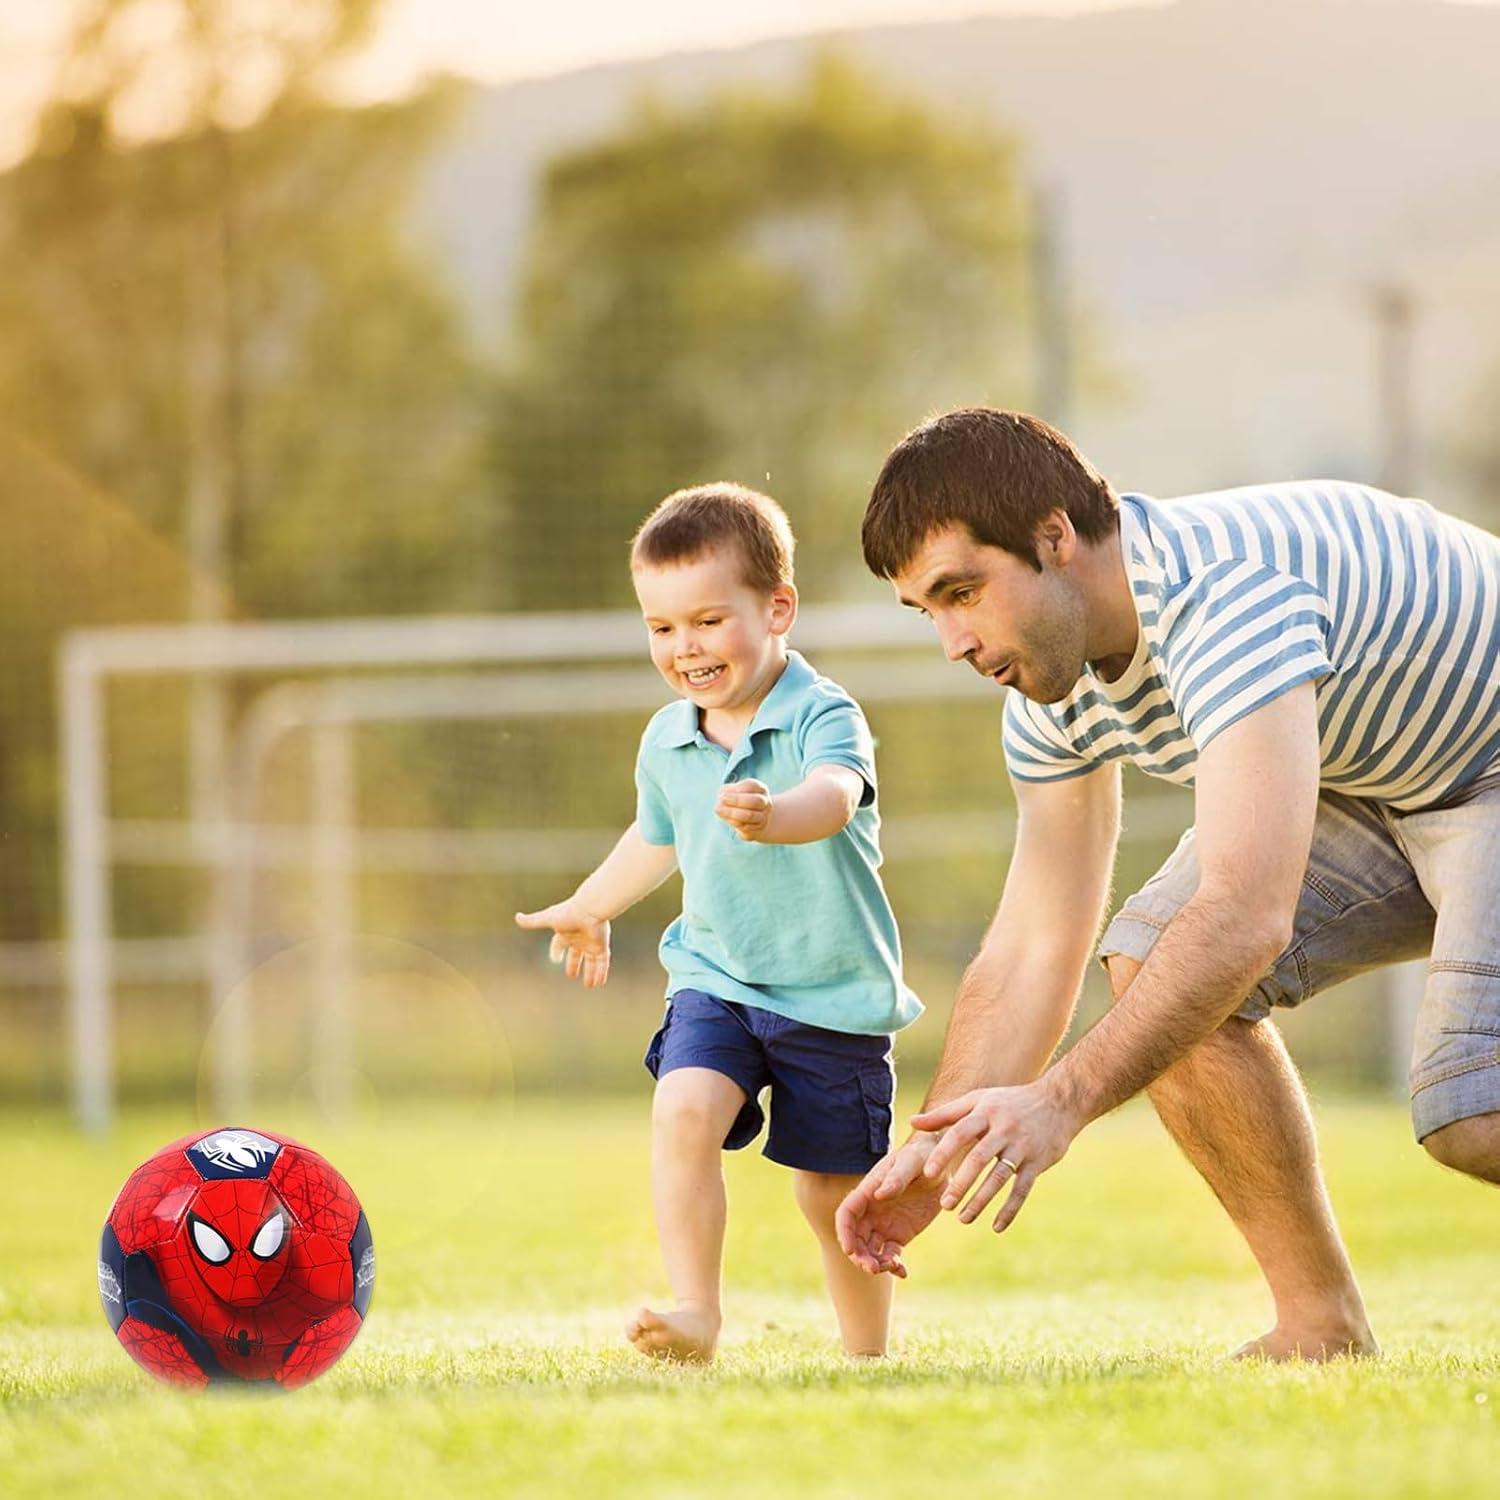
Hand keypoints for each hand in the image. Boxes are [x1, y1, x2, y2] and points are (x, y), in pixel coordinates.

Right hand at [514, 899, 610, 987]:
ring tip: (590, 986)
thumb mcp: (547, 918)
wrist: (590, 909)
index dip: (556, 951)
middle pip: (576, 954)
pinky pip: (602, 962)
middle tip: (572, 975)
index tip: (555, 958)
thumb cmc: (568, 913)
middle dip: (573, 964)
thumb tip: (517, 917)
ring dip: (590, 973)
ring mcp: (591, 943)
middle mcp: (579, 939)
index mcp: (566, 933)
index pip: (559, 944)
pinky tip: (599, 983)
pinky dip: (601, 972)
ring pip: (591, 961)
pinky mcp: (601, 946)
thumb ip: (533, 921)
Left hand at [715, 778, 774, 841]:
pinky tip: (726, 818)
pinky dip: (733, 822)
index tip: (725, 791)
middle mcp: (765, 803)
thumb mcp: (735, 792)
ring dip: (732, 812)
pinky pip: (745, 827)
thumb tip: (721, 796)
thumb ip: (728, 791)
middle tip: (721, 799)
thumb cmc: (741, 801)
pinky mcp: (757, 829)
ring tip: (718, 809)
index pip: (752, 786)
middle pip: (755, 801)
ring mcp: (762, 817)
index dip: (738, 788)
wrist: (755, 820)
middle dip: (737, 800)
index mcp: (761, 790)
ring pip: (750, 815)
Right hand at [834, 1134, 947, 1277]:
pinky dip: (893, 1267)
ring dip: (875, 1263)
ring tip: (892, 1267)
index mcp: (868, 1191)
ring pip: (870, 1250)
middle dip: (859, 1255)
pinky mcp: (900, 1235)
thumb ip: (896, 1177)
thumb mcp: (911, 1161)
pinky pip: (890, 1255)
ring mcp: (884, 1224)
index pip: (846, 1214)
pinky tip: (903, 1272)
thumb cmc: (922, 1155)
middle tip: (873, 1268)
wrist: (941, 1165)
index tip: (850, 1250)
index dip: (844, 1233)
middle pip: (855, 1238)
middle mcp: (871, 1210)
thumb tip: (877, 1195)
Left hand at [912, 1079, 1082, 1231]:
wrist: (1059, 1101)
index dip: (943, 1153)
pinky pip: (1022, 1189)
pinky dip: (1010, 1209)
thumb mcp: (978, 1100)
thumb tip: (912, 1123)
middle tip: (945, 1205)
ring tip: (963, 1218)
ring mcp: (1022, 1147)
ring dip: (981, 1200)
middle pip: (978, 1158)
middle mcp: (1003, 1129)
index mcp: (985, 1112)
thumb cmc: (1009, 1102)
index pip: (960, 1133)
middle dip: (961, 1183)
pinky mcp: (1038, 1163)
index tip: (928, 1174)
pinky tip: (996, 1227)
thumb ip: (945, 1114)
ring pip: (999, 1177)